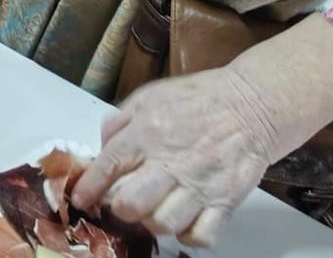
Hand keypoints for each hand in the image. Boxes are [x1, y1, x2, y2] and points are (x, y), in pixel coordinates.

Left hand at [72, 68, 280, 248]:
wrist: (250, 105)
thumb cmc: (198, 99)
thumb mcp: (150, 96)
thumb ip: (120, 122)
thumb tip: (101, 149)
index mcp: (148, 132)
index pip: (108, 166)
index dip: (89, 188)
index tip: (81, 199)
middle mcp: (171, 161)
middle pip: (132, 204)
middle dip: (120, 209)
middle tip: (124, 204)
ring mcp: (200, 184)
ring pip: (163, 224)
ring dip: (153, 223)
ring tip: (155, 211)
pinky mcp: (225, 202)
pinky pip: (200, 236)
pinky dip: (188, 236)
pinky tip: (184, 222)